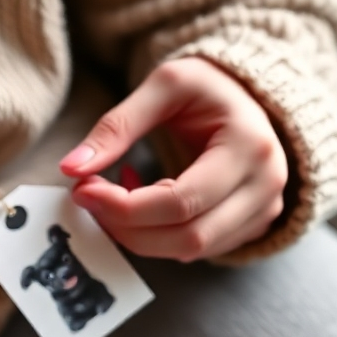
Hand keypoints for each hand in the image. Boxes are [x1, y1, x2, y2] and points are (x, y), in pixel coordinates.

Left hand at [60, 58, 287, 261]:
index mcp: (248, 148)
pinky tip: (147, 204)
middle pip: (185, 238)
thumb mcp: (165, 85)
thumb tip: (72, 169)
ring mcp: (262, 213)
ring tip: (120, 198)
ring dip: (140, 235)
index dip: (123, 207)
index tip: (84, 191)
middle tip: (92, 201)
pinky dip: (160, 236)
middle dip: (127, 228)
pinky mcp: (249, 229)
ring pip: (189, 251)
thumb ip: (117, 125)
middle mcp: (264, 187)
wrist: (250, 97)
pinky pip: (195, 251)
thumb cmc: (209, 88)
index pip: (179, 202)